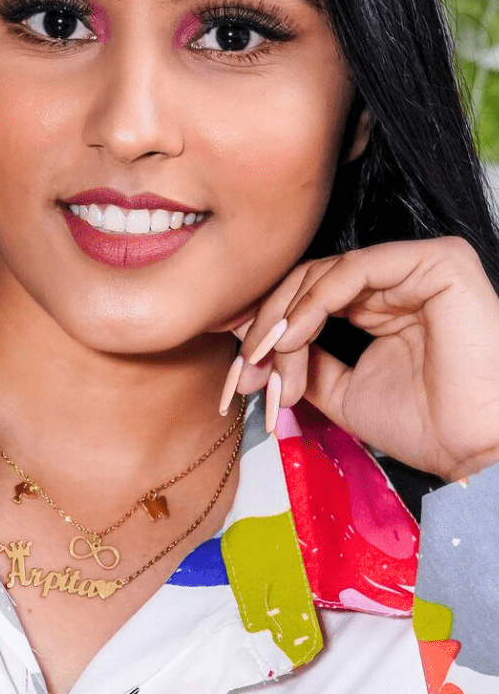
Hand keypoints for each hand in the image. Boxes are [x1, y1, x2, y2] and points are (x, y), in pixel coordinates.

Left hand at [221, 237, 498, 481]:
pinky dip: (313, 303)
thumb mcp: (337, 389)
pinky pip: (353, 271)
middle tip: (247, 364)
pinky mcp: (436, 261)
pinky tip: (293, 336)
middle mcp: (397, 280)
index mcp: (379, 304)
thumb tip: (250, 342)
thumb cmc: (422, 426)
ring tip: (268, 359)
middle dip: (268, 324)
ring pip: (323, 273)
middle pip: (308, 280)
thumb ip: (298, 360)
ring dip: (284, 318)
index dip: (267, 325)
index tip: (239, 364)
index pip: (308, 295)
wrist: (475, 453)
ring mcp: (416, 267)